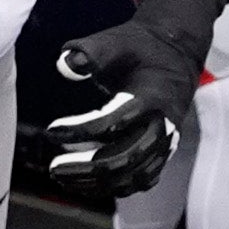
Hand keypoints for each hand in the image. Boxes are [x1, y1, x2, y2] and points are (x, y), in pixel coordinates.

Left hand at [47, 0, 228, 200]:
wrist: (177, 52)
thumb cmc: (138, 47)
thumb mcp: (114, 41)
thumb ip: (88, 52)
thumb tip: (66, 67)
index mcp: (151, 96)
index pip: (113, 124)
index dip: (79, 131)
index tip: (51, 130)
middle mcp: (163, 122)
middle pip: (126, 158)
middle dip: (87, 168)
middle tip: (53, 168)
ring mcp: (168, 138)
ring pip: (136, 175)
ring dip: (99, 183)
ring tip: (64, 178)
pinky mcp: (166, 148)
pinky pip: (145, 178)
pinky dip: (117, 187)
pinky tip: (88, 183)